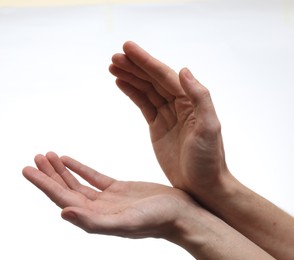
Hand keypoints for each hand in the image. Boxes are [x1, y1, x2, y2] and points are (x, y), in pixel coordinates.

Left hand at [22, 152, 196, 239]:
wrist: (183, 214)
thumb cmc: (157, 221)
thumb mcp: (125, 222)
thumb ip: (93, 221)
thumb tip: (63, 213)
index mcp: (94, 218)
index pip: (61, 198)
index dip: (44, 184)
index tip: (27, 169)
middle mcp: (96, 209)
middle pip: (65, 189)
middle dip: (48, 174)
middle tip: (34, 157)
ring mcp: (106, 199)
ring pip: (76, 182)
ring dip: (61, 169)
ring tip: (47, 154)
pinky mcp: (117, 189)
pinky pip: (92, 177)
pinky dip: (79, 168)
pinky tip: (68, 159)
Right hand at [109, 41, 229, 196]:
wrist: (202, 186)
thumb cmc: (208, 160)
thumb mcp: (209, 128)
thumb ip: (200, 98)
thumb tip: (184, 70)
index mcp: (190, 101)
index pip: (164, 75)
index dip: (145, 61)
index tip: (127, 48)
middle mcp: (179, 104)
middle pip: (152, 79)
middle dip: (134, 66)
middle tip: (114, 57)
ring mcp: (167, 114)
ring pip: (146, 89)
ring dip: (130, 76)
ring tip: (112, 66)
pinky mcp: (157, 126)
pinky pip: (143, 103)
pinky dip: (132, 92)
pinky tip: (121, 82)